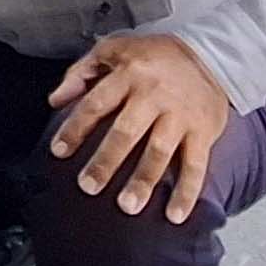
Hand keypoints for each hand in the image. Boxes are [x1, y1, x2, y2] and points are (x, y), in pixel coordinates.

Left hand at [46, 35, 230, 223]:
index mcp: (129, 74)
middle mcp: (154, 95)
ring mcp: (180, 114)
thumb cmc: (154, 57)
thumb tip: (55, 100)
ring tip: (127, 206)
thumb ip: (81, 72)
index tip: (59, 152)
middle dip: (106, 161)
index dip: (76, 128)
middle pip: (126, 131)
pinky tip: (175, 215)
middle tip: (88, 186)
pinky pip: (196, 165)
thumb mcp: (115, 50)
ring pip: (159, 151)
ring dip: (143, 181)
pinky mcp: (204, 131)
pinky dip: (187, 192)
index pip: (96, 104)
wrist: (210, 54)